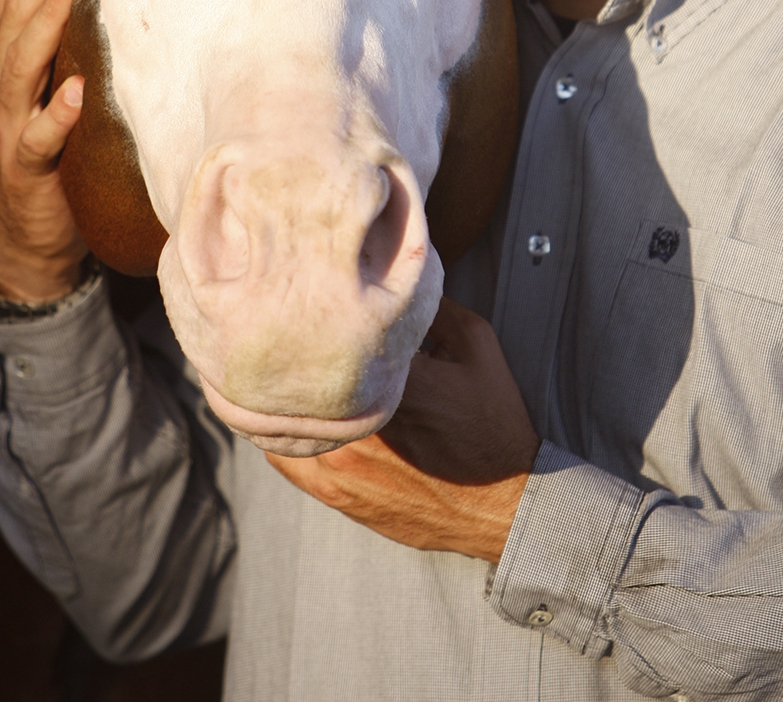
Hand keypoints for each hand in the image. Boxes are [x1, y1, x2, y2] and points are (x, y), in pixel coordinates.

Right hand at [0, 0, 86, 302]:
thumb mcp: (66, 87)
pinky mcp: (27, 171)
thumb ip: (80, 44)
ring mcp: (10, 127)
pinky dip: (57, 114)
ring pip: (19, 66)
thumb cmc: (63, 154)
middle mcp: (3, 87)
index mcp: (10, 61)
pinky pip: (39, 139)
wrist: (36, 239)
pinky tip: (77, 92)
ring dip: (43, 22)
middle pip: (14, 15)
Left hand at [266, 298, 539, 562]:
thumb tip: (390, 278)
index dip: (329, 310)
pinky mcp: (332, 491)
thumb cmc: (492, 422)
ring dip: (289, 392)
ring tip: (296, 369)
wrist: (500, 505)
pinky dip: (285, 430)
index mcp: (395, 384)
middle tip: (298, 324)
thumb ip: (433, 308)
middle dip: (302, 349)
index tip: (327, 297)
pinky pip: (282, 454)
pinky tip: (298, 412)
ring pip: (283, 414)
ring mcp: (340, 464)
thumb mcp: (477, 347)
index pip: (336, 332)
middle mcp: (358, 427)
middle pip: (302, 372)